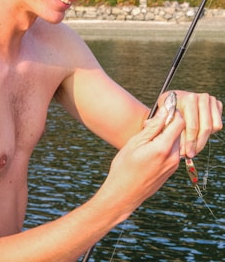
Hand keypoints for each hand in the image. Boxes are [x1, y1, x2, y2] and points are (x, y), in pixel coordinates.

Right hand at [99, 106, 184, 223]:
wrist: (124, 194)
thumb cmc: (125, 167)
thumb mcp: (136, 142)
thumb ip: (153, 126)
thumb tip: (165, 111)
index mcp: (163, 148)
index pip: (179, 122)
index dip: (172, 112)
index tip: (162, 109)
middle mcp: (173, 157)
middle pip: (178, 131)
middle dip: (166, 124)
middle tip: (147, 126)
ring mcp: (173, 165)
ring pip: (174, 141)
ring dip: (164, 135)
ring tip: (145, 139)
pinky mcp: (171, 170)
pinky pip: (172, 151)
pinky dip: (163, 145)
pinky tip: (148, 150)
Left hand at [165, 91, 222, 157]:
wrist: (176, 98)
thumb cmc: (170, 108)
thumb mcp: (166, 116)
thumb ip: (169, 127)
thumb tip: (173, 143)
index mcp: (188, 99)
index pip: (192, 125)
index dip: (190, 142)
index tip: (185, 153)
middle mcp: (201, 97)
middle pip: (205, 128)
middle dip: (197, 144)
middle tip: (191, 154)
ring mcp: (210, 100)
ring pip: (212, 127)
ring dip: (203, 140)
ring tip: (194, 147)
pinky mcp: (217, 104)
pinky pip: (217, 124)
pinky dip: (209, 133)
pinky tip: (198, 136)